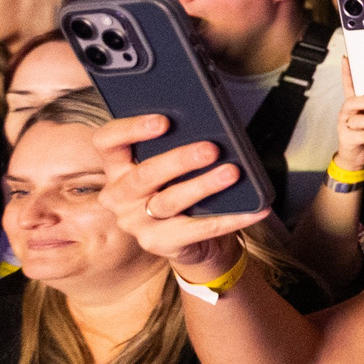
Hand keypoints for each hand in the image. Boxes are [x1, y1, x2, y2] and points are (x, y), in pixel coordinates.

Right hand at [94, 111, 272, 268]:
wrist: (190, 239)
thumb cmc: (180, 187)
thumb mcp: (173, 165)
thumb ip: (177, 144)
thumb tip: (210, 126)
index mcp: (117, 167)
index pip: (108, 142)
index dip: (131, 129)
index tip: (163, 120)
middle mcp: (119, 195)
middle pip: (144, 174)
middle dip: (179, 159)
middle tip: (211, 148)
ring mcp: (136, 222)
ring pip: (170, 201)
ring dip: (203, 185)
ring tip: (232, 172)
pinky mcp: (159, 243)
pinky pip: (199, 230)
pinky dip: (231, 219)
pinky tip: (254, 209)